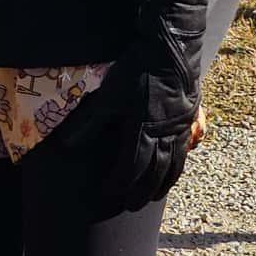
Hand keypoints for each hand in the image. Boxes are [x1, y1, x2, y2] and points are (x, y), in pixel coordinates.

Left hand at [106, 0, 206, 210]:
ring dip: (163, 182)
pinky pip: (185, 149)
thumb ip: (88, 124)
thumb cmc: (135, 71)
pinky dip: (178, 164)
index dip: (119, 183)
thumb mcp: (107, 96)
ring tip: (154, 196)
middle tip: (131, 206)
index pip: (130, 167)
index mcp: (143, 130)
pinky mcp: (190, 118)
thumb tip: (66, 147)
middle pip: (154, 171)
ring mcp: (181, 127)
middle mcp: (166, 134)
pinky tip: (174, 168)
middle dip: (141, 191)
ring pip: (174, 163)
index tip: (107, 193)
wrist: (171, 49)